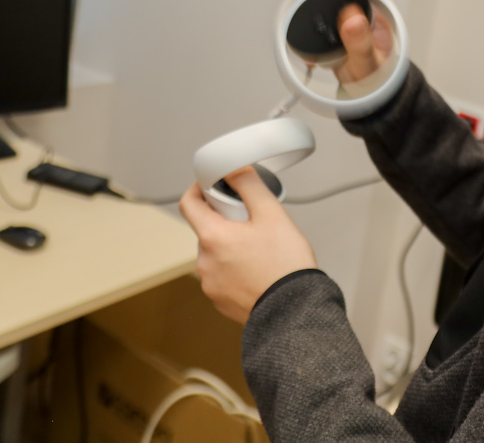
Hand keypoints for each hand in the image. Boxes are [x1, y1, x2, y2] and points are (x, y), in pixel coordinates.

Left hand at [178, 167, 318, 323]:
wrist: (294, 311)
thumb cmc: (285, 266)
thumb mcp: (272, 214)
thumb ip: (249, 186)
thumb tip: (235, 170)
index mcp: (213, 237)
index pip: (189, 203)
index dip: (200, 188)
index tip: (214, 185)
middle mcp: (205, 262)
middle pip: (207, 228)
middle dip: (227, 220)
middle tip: (255, 224)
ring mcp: (210, 284)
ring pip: (216, 252)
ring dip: (232, 246)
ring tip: (262, 251)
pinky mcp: (220, 300)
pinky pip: (222, 275)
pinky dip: (236, 268)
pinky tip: (259, 270)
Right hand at [316, 0, 393, 82]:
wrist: (372, 93)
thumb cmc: (377, 76)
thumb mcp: (369, 66)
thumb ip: (361, 44)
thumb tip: (352, 18)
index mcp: (378, 6)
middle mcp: (365, 3)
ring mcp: (351, 11)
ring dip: (314, 3)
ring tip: (315, 32)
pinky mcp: (337, 20)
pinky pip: (320, 11)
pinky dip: (309, 23)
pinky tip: (314, 50)